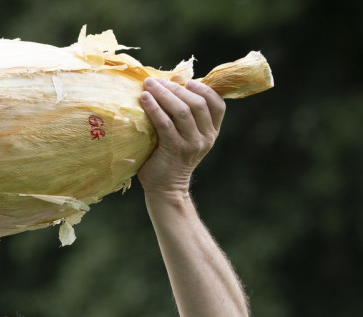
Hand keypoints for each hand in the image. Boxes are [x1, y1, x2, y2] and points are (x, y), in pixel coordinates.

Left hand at [137, 78, 224, 197]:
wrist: (165, 189)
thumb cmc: (169, 158)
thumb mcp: (184, 137)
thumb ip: (184, 117)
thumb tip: (171, 87)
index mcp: (212, 132)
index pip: (217, 104)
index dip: (203, 88)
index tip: (185, 80)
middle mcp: (206, 137)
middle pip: (197, 103)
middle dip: (175, 88)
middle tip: (156, 81)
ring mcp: (192, 144)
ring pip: (182, 111)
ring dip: (164, 95)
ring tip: (148, 85)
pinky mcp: (175, 149)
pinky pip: (165, 124)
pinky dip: (154, 108)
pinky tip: (144, 99)